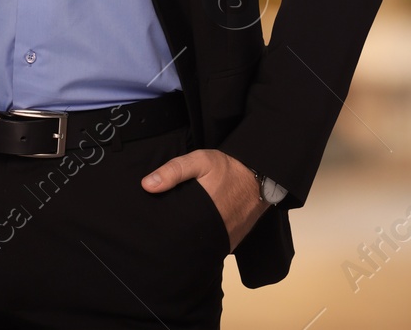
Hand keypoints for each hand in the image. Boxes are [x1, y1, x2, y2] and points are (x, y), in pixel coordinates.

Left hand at [141, 147, 266, 250]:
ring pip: (196, 247)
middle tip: (158, 231)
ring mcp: (222, 240)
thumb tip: (146, 185)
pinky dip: (201, 244)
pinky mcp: (230, 243)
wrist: (263, 177)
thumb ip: (174, 170)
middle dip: (170, 237)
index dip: (158, 228)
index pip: (172, 229)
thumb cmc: (230, 168)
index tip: (147, 225)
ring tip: (174, 234)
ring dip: (186, 242)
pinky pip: (210, 248)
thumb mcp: (201, 161)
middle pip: (182, 241)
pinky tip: (193, 236)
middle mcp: (211, 231)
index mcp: (200, 212)